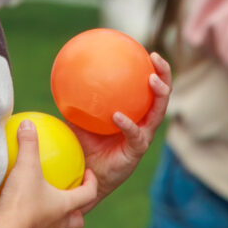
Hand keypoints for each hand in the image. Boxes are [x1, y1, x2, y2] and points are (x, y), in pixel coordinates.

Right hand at [0, 121, 99, 227]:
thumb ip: (29, 144)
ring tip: (46, 206)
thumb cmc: (21, 200)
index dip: (91, 183)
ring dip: (55, 218)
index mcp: (65, 205)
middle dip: (78, 210)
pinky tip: (22, 214)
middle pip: (77, 220)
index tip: (88, 173)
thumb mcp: (26, 166)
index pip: (88, 194)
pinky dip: (34, 224)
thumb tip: (28, 123)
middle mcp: (59, 223)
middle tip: (71, 197)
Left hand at [70, 52, 170, 208]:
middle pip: (161, 97)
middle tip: (156, 59)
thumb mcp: (77, 117)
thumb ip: (75, 98)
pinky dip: (128, 124)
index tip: (149, 52)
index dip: (154, 70)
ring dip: (158, 96)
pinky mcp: (135, 152)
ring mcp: (142, 138)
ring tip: (152, 81)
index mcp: (134, 113)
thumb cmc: (83, 145)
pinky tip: (117, 115)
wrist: (85, 175)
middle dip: (164, 76)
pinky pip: (135, 135)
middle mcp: (143, 124)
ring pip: (158, 115)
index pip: (148, 89)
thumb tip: (63, 74)